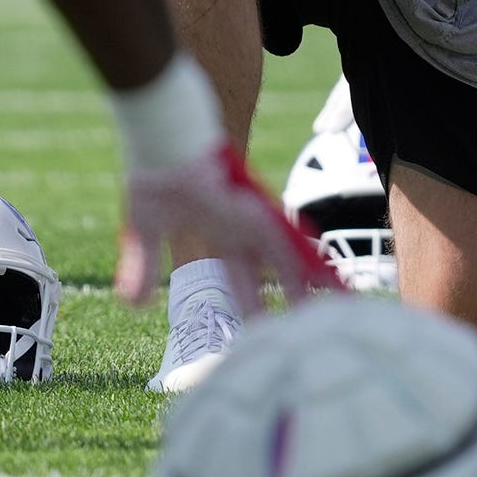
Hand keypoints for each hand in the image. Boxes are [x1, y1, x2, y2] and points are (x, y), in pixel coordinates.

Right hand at [115, 145, 339, 310]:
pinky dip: (306, 256)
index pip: (244, 283)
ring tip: (344, 304)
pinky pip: (286, 237)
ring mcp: (251, 217)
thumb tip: (131, 305)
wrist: (160, 139)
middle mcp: (243, 230)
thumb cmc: (154, 174)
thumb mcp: (144, 230)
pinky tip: (329, 276)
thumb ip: (142, 267)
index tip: (266, 337)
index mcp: (221, 238)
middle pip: (278, 274)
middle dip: (295, 301)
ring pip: (291, 256)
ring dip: (315, 280)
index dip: (254, 308)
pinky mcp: (251, 207)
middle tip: (318, 329)